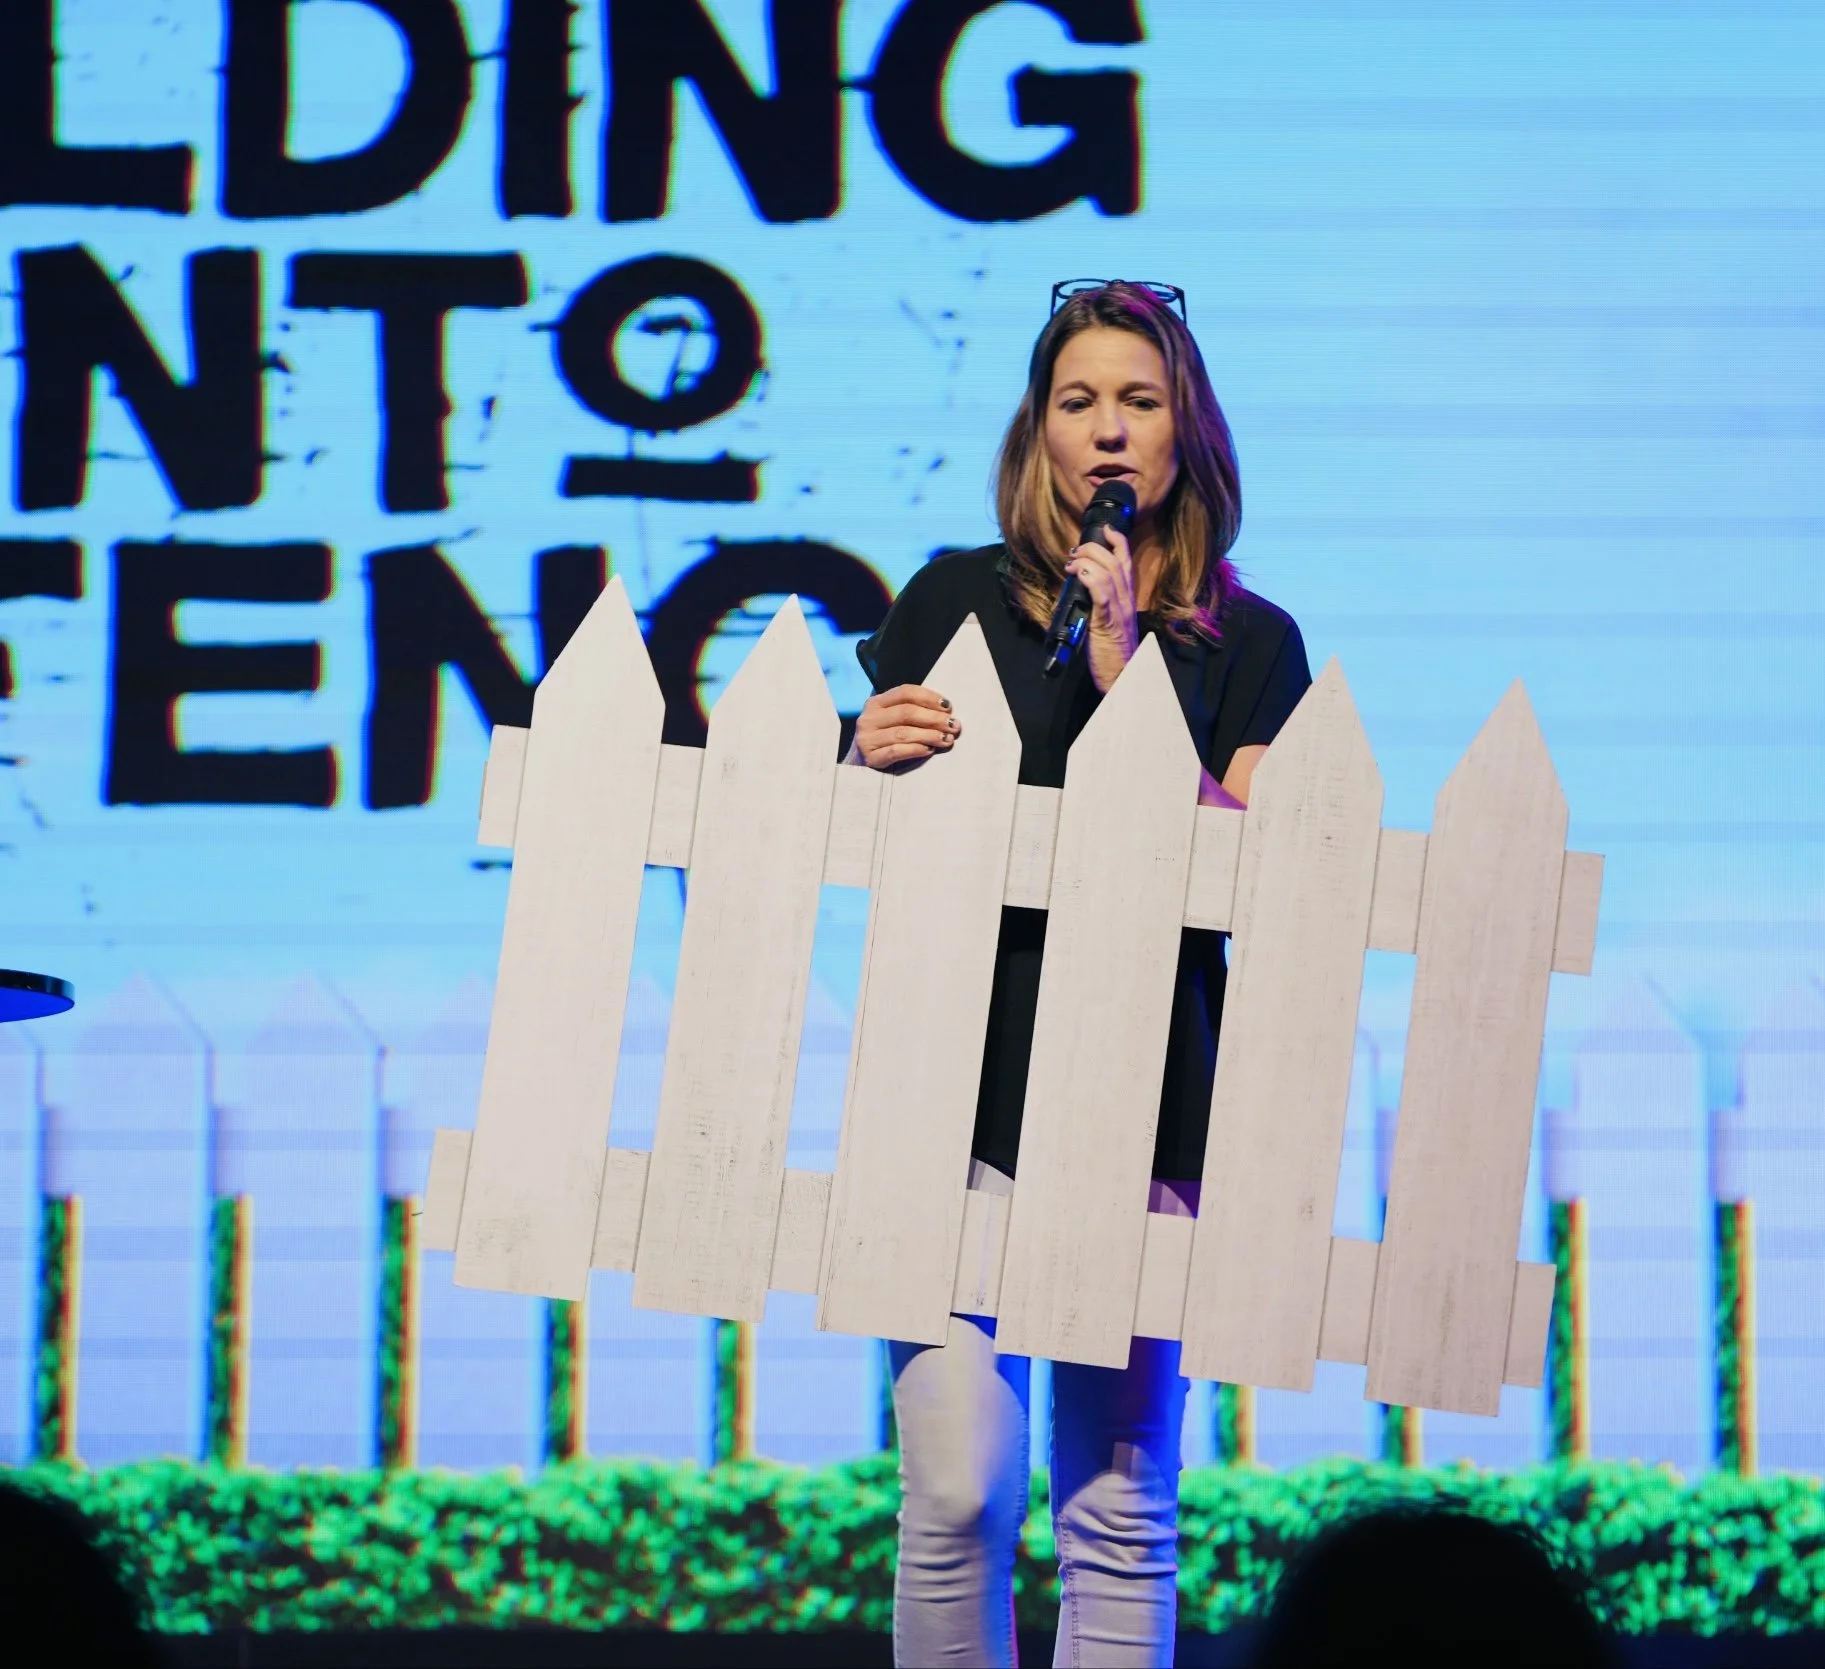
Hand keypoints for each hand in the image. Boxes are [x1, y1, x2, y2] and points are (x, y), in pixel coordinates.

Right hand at [849, 684, 958, 768]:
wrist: (856, 769)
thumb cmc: (882, 741)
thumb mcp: (889, 721)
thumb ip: (909, 712)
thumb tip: (945, 713)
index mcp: (875, 703)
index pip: (905, 692)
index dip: (929, 697)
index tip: (948, 706)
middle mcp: (868, 718)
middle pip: (907, 712)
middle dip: (934, 718)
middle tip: (954, 725)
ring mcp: (867, 738)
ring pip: (903, 732)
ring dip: (929, 735)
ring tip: (947, 739)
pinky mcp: (870, 758)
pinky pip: (896, 751)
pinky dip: (916, 749)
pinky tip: (929, 750)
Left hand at [1064, 525, 1141, 692]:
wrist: (1123, 674)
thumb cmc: (1113, 651)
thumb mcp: (1108, 620)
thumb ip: (1100, 602)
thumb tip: (1081, 587)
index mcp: (1127, 597)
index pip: (1126, 560)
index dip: (1117, 540)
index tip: (1104, 529)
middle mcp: (1126, 599)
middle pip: (1115, 560)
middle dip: (1093, 548)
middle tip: (1074, 552)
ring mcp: (1118, 609)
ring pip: (1108, 572)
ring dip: (1087, 561)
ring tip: (1072, 562)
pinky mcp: (1107, 621)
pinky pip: (1102, 593)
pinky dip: (1090, 579)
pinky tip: (1078, 574)